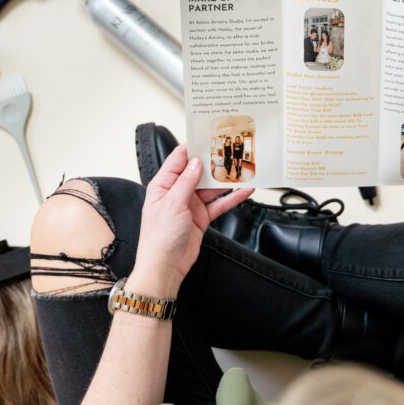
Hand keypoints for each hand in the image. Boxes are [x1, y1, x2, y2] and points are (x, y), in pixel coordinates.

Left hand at [133, 145, 253, 292]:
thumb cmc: (159, 238)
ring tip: (242, 170)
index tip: (207, 137)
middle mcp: (177, 193)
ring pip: (212, 188)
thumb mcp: (172, 204)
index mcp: (163, 185)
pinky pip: (219, 204)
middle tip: (231, 151)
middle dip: (214, 163)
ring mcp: (190, 205)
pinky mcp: (202, 217)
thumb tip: (196, 162)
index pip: (178, 159)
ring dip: (226, 181)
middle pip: (198, 172)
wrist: (165, 267)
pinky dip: (232, 198)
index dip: (192, 147)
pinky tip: (244, 191)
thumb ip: (186, 182)